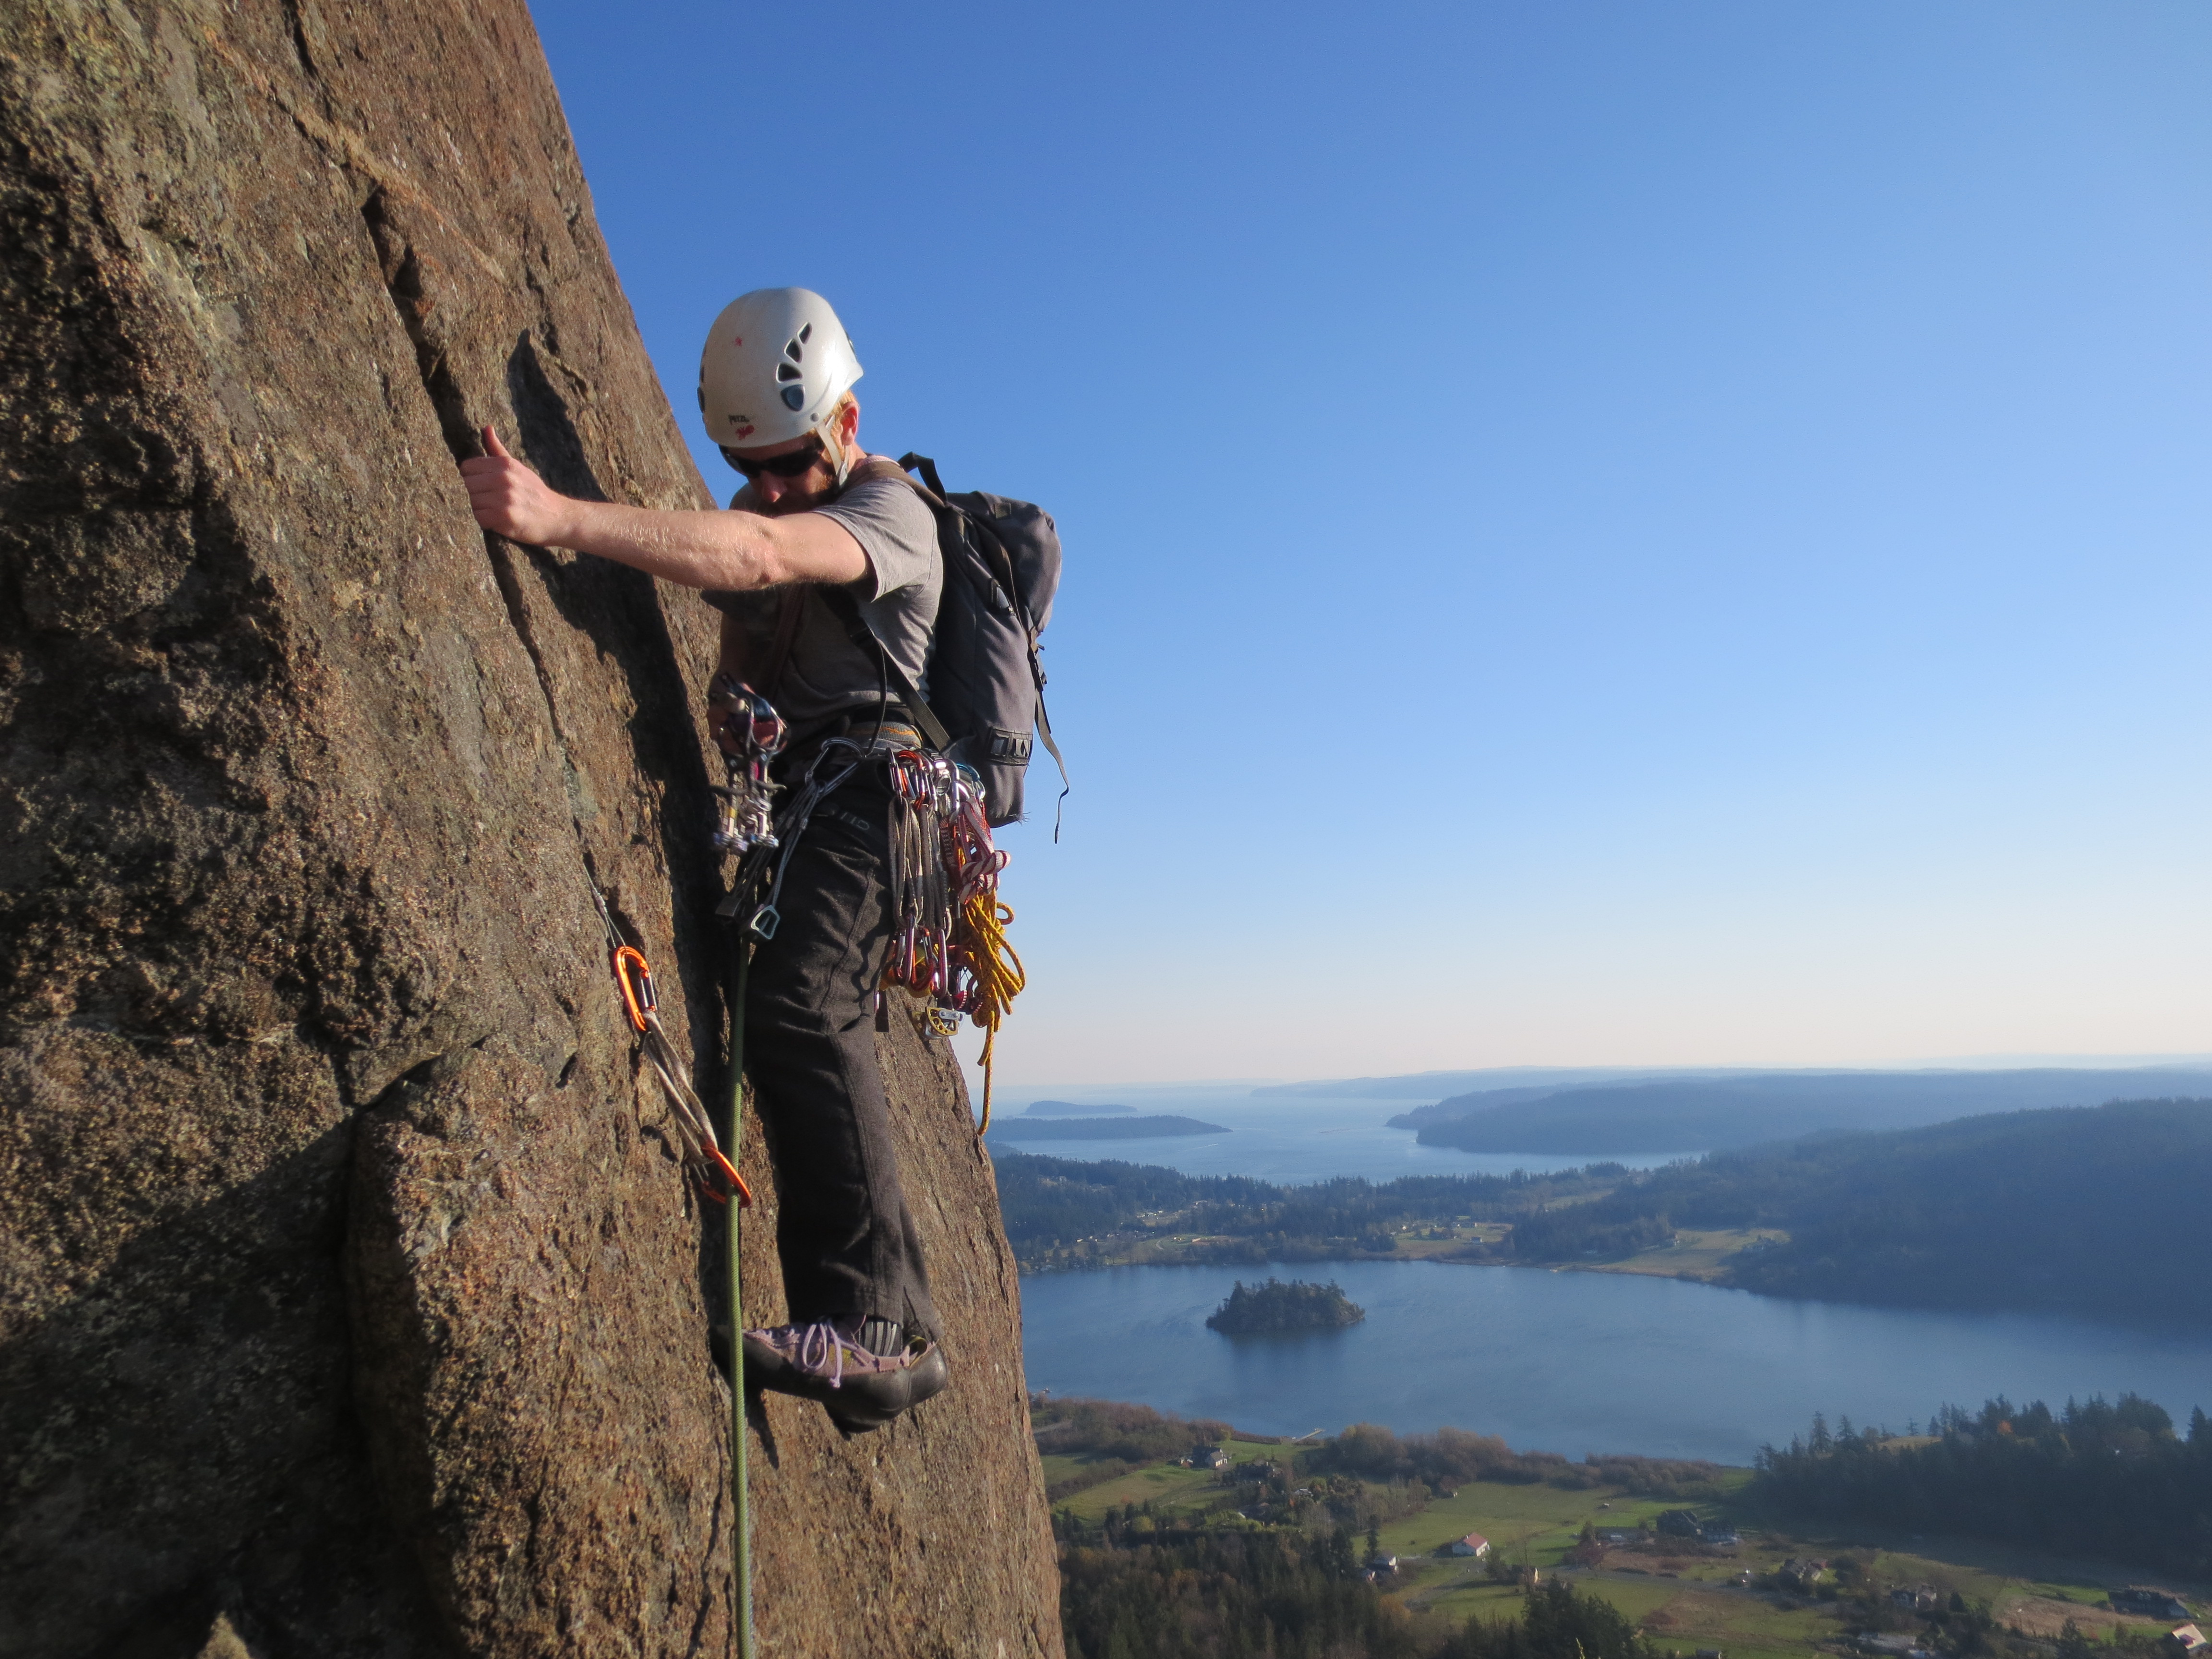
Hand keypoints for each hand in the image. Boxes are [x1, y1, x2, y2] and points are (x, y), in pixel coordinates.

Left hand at [459, 427, 573, 544]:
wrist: (558, 517)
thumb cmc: (534, 492)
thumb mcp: (517, 467)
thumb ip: (497, 449)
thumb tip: (486, 427)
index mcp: (505, 464)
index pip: (466, 468)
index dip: (473, 478)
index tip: (485, 486)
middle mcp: (504, 478)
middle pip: (467, 485)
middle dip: (477, 494)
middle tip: (492, 500)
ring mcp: (504, 498)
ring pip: (472, 502)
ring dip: (481, 509)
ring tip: (497, 510)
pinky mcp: (505, 517)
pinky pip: (479, 518)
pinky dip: (487, 522)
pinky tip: (499, 521)